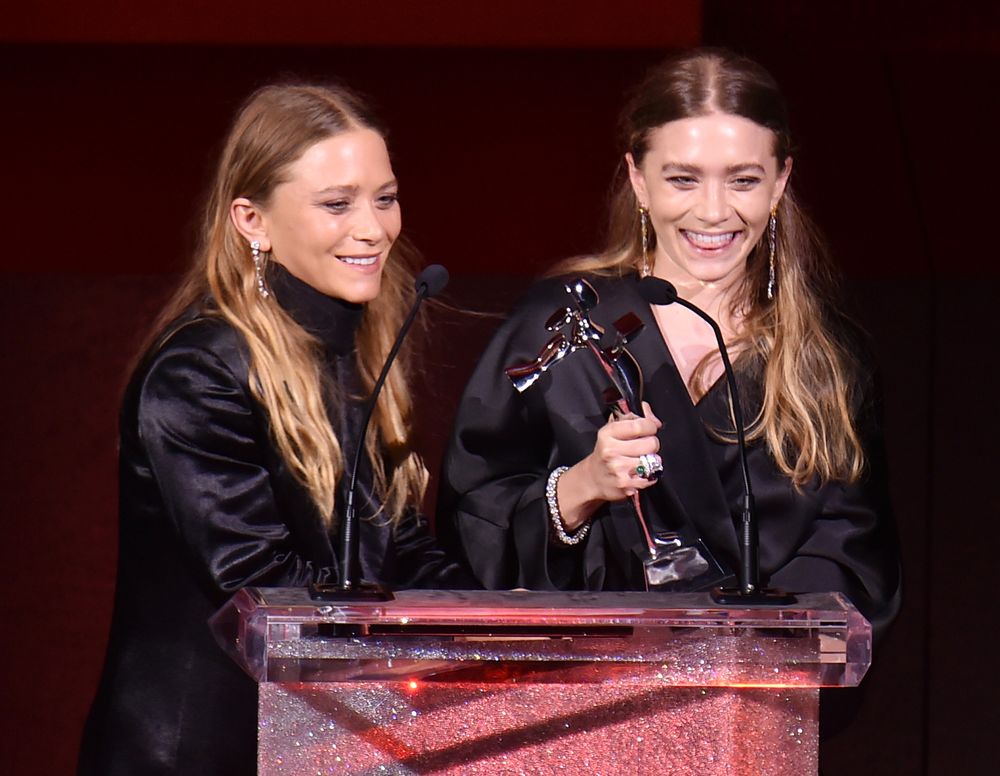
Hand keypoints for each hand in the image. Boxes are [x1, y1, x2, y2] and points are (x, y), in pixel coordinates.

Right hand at [555, 402, 661, 529]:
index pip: (640, 425)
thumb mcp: (614, 429)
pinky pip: (651, 477)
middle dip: (652, 444)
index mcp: (608, 433)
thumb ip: (635, 418)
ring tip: (640, 460)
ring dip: (651, 461)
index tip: (649, 429)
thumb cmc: (607, 451)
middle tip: (643, 447)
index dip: (650, 427)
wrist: (592, 478)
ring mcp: (618, 469)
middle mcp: (611, 450)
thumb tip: (656, 421)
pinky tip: (639, 473)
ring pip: (652, 461)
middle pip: (651, 444)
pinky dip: (649, 475)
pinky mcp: (625, 485)